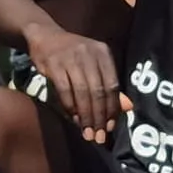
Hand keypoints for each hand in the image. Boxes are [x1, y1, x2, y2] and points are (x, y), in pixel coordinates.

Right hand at [28, 23, 122, 140]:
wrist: (44, 36)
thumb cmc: (73, 54)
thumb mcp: (93, 64)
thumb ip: (108, 85)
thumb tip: (127, 107)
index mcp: (103, 53)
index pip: (112, 85)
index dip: (112, 108)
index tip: (110, 127)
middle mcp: (89, 53)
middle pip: (98, 91)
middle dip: (99, 116)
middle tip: (98, 136)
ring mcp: (71, 57)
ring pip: (82, 92)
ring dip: (85, 116)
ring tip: (86, 132)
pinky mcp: (54, 64)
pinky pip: (65, 90)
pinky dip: (70, 106)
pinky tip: (73, 117)